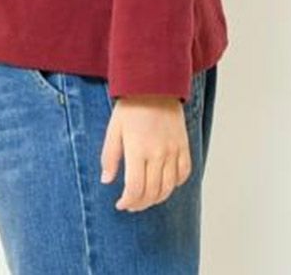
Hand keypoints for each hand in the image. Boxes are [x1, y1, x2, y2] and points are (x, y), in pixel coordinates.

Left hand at [99, 94, 191, 211]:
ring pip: (169, 187)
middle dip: (140, 204)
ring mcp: (173, 150)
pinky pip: (184, 173)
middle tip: (131, 204)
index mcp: (138, 150)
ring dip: (157, 198)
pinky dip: (175, 184)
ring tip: (146, 198)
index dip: (128, 202)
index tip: (121, 204)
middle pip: (152, 192)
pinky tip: (165, 183)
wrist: (155, 85)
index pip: (135, 188)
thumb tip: (106, 181)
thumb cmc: (131, 106)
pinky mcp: (184, 145)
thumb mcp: (114, 129)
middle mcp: (158, 153)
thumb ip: (109, 157)